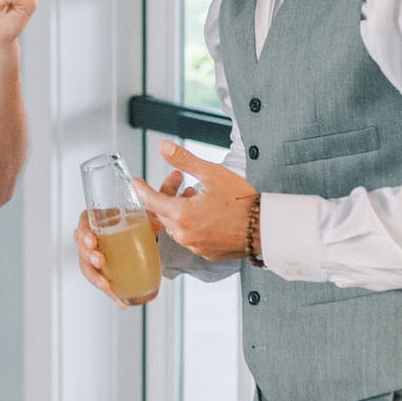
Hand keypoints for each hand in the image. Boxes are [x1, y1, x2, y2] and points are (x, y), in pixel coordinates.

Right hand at [74, 209, 158, 307]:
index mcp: (95, 222)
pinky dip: (112, 294)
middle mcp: (89, 240)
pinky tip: (121, 301)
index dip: (84, 232)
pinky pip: (102, 284)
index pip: (84, 224)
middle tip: (100, 261)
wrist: (131, 238)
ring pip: (87, 268)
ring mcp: (92, 258)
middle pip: (82, 248)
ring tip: (106, 285)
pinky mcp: (101, 274)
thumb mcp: (138, 219)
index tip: (92, 240)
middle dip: (89, 255)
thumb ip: (147, 221)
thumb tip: (156, 225)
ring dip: (96, 277)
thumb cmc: (126, 225)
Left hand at [132, 140, 257, 261]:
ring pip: (175, 225)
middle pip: (162, 213)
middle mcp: (184, 234)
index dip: (141, 189)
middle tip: (179, 179)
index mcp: (182, 215)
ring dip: (178, 209)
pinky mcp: (206, 252)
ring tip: (193, 194)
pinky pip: (189, 236)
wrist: (266, 227)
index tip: (135, 182)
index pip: (151, 201)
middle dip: (166, 194)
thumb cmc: (241, 200)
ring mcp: (195, 246)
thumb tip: (164, 147)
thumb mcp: (212, 174)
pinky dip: (189, 222)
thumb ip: (184, 160)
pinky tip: (203, 211)